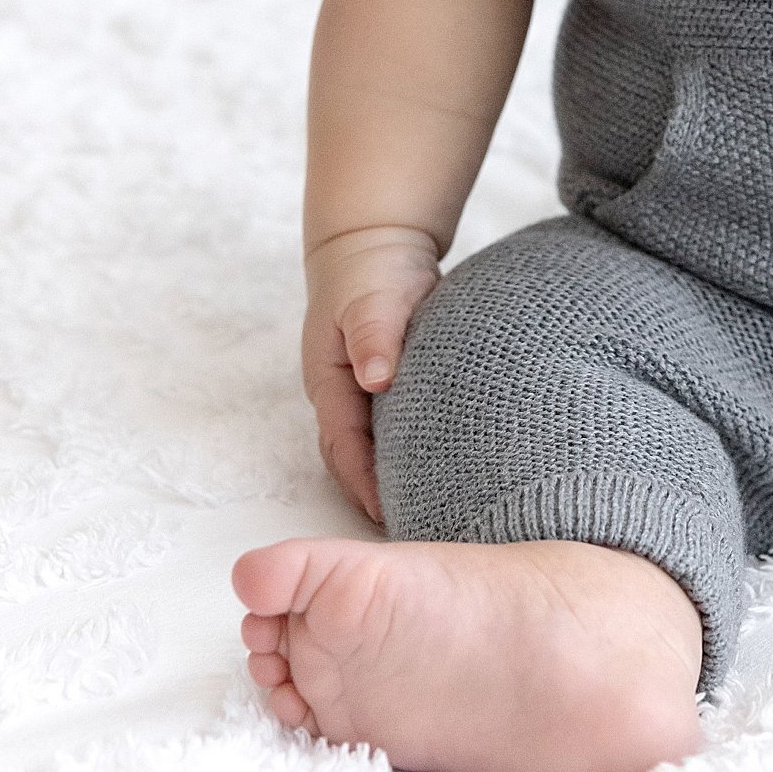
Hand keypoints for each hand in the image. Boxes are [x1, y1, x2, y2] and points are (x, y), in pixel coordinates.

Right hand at [302, 225, 440, 523]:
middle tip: (415, 528)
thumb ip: (375, 332)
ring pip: (372, 449)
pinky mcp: (386, 388)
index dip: (364, 484)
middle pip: (353, 460)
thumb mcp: (371, 295)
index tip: (390, 516)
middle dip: (375, 496)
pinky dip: (410, 452)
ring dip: (393, 478)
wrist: (377, 242)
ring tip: (430, 509)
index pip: (343, 448)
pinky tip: (442, 468)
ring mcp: (361, 394)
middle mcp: (342, 396)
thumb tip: (376, 377)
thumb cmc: (371, 270)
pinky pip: (394, 430)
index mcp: (330, 383)